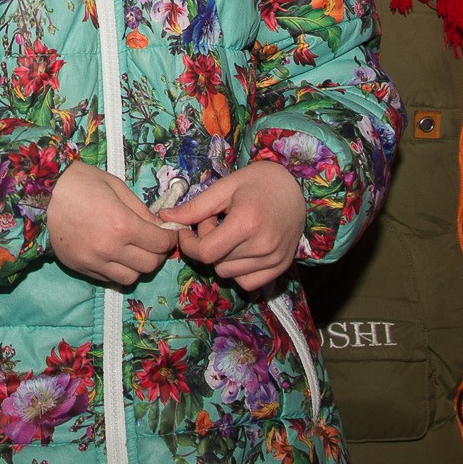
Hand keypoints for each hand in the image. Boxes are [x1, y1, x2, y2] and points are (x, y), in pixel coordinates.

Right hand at [44, 162, 178, 286]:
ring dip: (138, 267)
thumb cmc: (82, 183)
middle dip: (157, 254)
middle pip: (149, 266)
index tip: (169, 234)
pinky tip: (115, 256)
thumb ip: (141, 210)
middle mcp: (110, 249)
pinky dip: (117, 271)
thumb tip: (159, 226)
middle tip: (154, 243)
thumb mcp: (118, 187)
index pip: (160, 244)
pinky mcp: (80, 268)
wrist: (43, 193)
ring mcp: (94, 262)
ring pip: (130, 278)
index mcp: (123, 225)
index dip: (170, 239)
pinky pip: (108, 279)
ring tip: (134, 252)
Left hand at [166, 160, 307, 292]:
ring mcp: (274, 259)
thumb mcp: (225, 187)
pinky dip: (239, 270)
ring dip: (222, 257)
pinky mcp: (281, 267)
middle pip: (215, 263)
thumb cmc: (259, 181)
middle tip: (216, 222)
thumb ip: (195, 207)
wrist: (297, 186)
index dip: (188, 244)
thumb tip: (166, 219)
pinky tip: (242, 250)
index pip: (204, 252)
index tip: (187, 231)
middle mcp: (263, 245)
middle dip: (207, 244)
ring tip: (232, 233)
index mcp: (247, 222)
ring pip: (229, 274)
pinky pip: (247, 282)